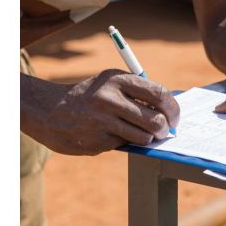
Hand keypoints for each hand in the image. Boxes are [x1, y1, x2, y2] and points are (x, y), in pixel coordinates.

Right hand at [21, 69, 179, 154]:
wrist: (50, 110)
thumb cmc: (90, 95)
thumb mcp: (111, 82)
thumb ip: (136, 91)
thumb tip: (167, 109)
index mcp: (118, 80)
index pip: (158, 93)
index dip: (172, 108)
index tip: (175, 117)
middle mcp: (111, 99)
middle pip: (154, 120)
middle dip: (164, 129)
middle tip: (164, 131)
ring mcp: (103, 122)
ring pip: (143, 137)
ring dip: (147, 138)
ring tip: (140, 132)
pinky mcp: (97, 141)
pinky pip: (124, 144)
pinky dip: (124, 141)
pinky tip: (110, 133)